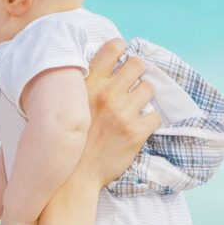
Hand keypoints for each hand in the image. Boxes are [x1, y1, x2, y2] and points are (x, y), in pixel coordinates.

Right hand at [79, 39, 161, 186]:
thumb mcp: (69, 105)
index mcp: (89, 84)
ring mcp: (123, 113)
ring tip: (134, 107)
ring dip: (144, 96)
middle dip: (136, 73)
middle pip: (137, 64)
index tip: (121, 58)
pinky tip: (138, 127)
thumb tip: (100, 67)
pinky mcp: (136, 132)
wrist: (73, 176)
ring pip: (149, 87)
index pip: (113, 48)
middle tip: (130, 85)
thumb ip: (84, 85)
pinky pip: (155, 116)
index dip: (121, 49)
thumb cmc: (70, 139)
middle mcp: (107, 94)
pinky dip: (149, 121)